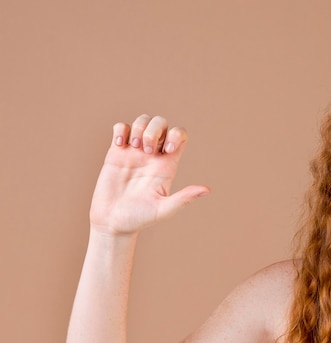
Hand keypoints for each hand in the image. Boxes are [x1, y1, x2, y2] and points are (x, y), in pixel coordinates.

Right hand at [90, 115, 209, 235]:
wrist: (112, 221)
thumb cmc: (139, 219)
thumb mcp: (163, 210)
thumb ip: (184, 198)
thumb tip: (206, 190)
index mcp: (167, 165)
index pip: (180, 135)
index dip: (176, 135)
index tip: (166, 150)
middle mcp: (153, 155)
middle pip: (161, 123)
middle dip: (154, 130)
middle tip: (146, 150)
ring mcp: (135, 152)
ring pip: (143, 121)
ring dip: (138, 128)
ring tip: (132, 147)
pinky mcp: (117, 152)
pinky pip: (122, 127)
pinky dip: (121, 130)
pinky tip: (118, 145)